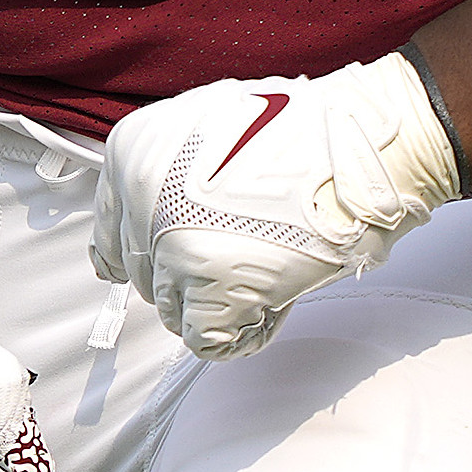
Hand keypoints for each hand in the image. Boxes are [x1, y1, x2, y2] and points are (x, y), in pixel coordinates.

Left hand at [90, 57, 461, 359]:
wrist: (360, 146)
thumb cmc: (302, 135)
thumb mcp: (207, 131)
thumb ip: (165, 178)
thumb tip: (133, 237)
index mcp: (133, 155)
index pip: (110, 237)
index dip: (146, 258)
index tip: (169, 267)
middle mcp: (141, 199)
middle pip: (147, 279)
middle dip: (192, 279)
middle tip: (247, 256)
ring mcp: (173, 248)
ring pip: (174, 313)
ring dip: (218, 304)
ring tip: (266, 270)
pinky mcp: (210, 289)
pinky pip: (207, 341)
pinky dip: (242, 332)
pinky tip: (272, 300)